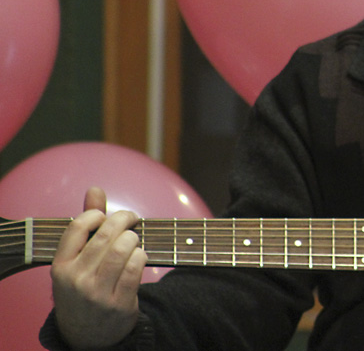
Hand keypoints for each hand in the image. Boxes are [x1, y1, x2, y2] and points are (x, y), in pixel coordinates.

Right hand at [51, 187, 146, 348]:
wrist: (88, 334)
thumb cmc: (84, 287)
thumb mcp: (76, 261)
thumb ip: (87, 225)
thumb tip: (95, 189)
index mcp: (60, 266)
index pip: (78, 226)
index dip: (97, 213)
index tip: (107, 215)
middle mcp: (76, 279)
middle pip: (107, 234)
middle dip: (124, 219)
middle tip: (132, 219)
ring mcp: (97, 292)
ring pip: (124, 248)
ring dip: (134, 238)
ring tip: (134, 240)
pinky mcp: (119, 302)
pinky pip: (137, 267)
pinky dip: (142, 255)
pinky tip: (140, 256)